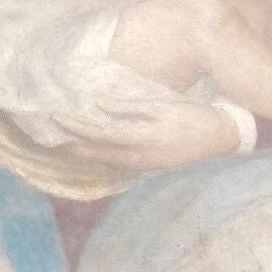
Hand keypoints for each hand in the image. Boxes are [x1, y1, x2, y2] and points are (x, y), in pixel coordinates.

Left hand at [56, 100, 239, 171]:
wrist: (219, 138)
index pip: (97, 133)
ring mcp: (144, 165)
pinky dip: (103, 158)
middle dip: (73, 144)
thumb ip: (129, 108)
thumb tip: (100, 104)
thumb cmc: (190, 117)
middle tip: (52, 136)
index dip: (75, 126)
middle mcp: (137, 157)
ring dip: (86, 153)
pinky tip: (96, 152)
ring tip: (68, 144)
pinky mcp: (150, 166)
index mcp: (138, 139)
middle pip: (96, 153)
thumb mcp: (160, 107)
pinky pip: (119, 165)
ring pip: (106, 162)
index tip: (56, 116)